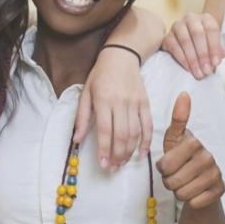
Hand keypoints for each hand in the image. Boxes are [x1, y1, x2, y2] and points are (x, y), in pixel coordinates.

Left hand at [75, 46, 150, 169]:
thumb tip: (77, 139)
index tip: (103, 164)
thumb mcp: (86, 93)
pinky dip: (146, 141)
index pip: (106, 130)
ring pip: (135, 133)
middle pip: (122, 135)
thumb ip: (82, 117)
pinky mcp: (145, 102)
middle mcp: (121, 102)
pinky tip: (142, 153)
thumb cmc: (100, 75)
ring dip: (129, 151)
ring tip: (122, 163)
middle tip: (112, 168)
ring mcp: (135, 103)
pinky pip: (148, 125)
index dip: (105, 150)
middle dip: (117, 155)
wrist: (122, 56)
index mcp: (104, 100)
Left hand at [156, 93, 224, 208]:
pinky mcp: (220, 190)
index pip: (164, 165)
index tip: (169, 164)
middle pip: (172, 181)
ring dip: (179, 192)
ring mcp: (216, 173)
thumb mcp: (175, 141)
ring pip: (182, 193)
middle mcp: (208, 156)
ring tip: (185, 183)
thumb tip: (184, 94)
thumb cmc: (183, 159)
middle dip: (170, 182)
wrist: (202, 183)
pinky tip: (196, 192)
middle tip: (177, 176)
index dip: (162, 169)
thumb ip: (177, 120)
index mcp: (194, 143)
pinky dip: (191, 201)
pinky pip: (194, 202)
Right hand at [163, 13, 224, 79]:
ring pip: (185, 40)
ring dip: (193, 59)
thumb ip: (219, 50)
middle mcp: (190, 19)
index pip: (211, 29)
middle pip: (197, 33)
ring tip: (198, 72)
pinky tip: (188, 68)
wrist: (188, 40)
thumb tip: (219, 57)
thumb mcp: (214, 44)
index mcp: (205, 18)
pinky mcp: (167, 36)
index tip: (216, 63)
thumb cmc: (205, 43)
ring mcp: (177, 26)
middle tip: (206, 70)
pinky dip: (182, 59)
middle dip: (203, 54)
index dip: (214, 46)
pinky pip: (174, 47)